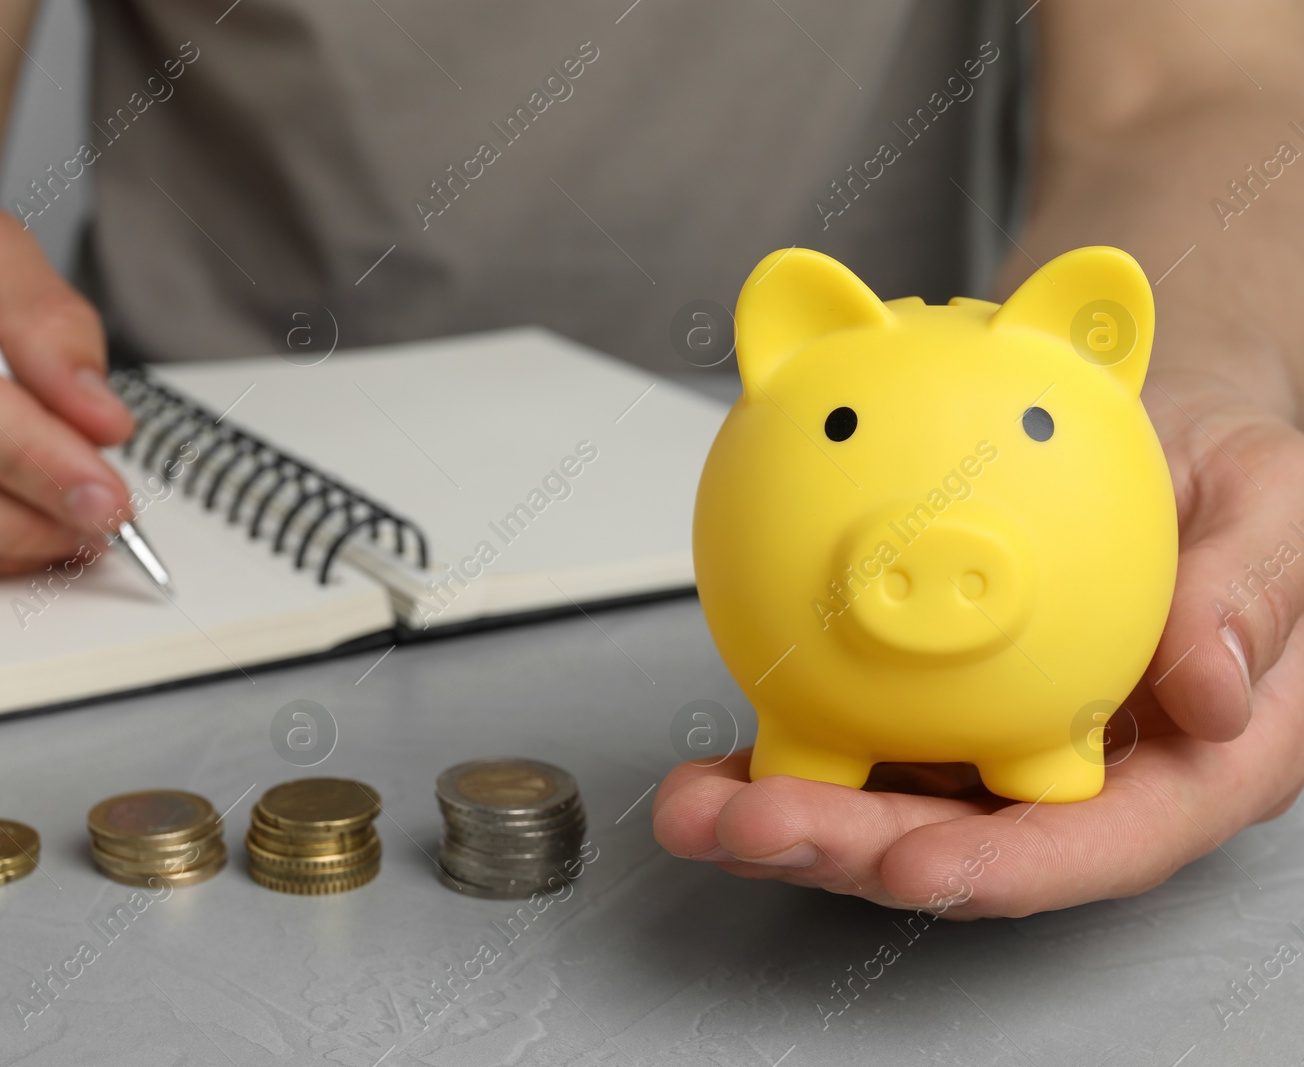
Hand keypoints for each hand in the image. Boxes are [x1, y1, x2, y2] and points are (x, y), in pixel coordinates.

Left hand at [653, 368, 1303, 916]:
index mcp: (1194, 760)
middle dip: (853, 853)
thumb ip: (1251, 594)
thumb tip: (1214, 697)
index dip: (1003, 867)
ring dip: (790, 817)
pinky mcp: (937, 707)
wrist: (1155, 432)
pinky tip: (714, 763)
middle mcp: (1089, 772)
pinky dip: (782, 754)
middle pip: (967, 842)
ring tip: (700, 811)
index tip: (912, 864)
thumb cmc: (1227, 479)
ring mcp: (1002, 745)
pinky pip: (856, 742)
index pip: (1101, 842)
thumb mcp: (1275, 502)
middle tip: (755, 829)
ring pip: (894, 808)